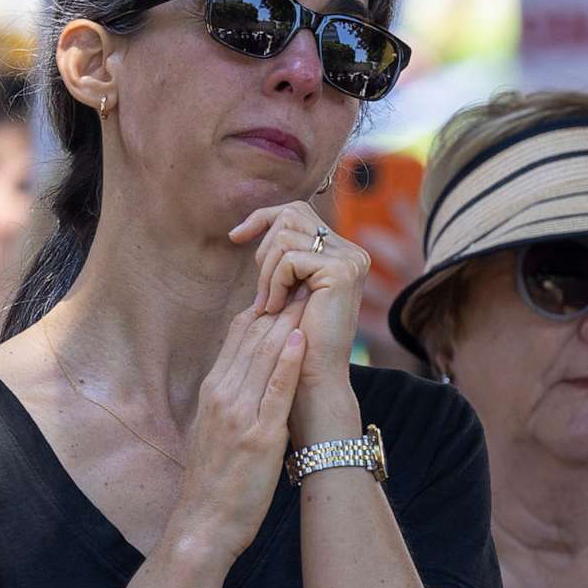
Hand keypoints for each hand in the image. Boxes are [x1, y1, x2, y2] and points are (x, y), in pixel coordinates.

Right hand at [163, 304, 306, 564]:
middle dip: (280, 304)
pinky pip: (274, 391)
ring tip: (310, 293)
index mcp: (214, 390)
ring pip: (263, 356)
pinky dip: (288, 363)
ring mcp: (238, 413)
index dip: (264, 307)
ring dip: (288, 322)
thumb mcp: (220, 427)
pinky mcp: (257, 435)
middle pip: (251, 337)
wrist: (205, 522)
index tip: (287, 285)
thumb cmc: (218, 479)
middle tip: (305, 274)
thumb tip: (255, 372)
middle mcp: (222, 394)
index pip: (238, 336)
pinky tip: (301, 340)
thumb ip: (235, 397)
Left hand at [229, 202, 368, 408]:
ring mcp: (350, 260)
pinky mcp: (341, 271)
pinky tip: (275, 308)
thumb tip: (255, 223)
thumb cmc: (296, 337)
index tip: (235, 237)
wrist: (313, 376)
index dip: (263, 218)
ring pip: (285, 237)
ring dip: (266, 272)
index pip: (297, 212)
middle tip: (263, 292)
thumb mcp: (289, 287)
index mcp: (343, 253)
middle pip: (291, 215)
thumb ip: (283, 255)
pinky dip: (273, 283)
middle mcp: (353, 253)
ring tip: (268, 304)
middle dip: (264, 250)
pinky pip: (289, 259)